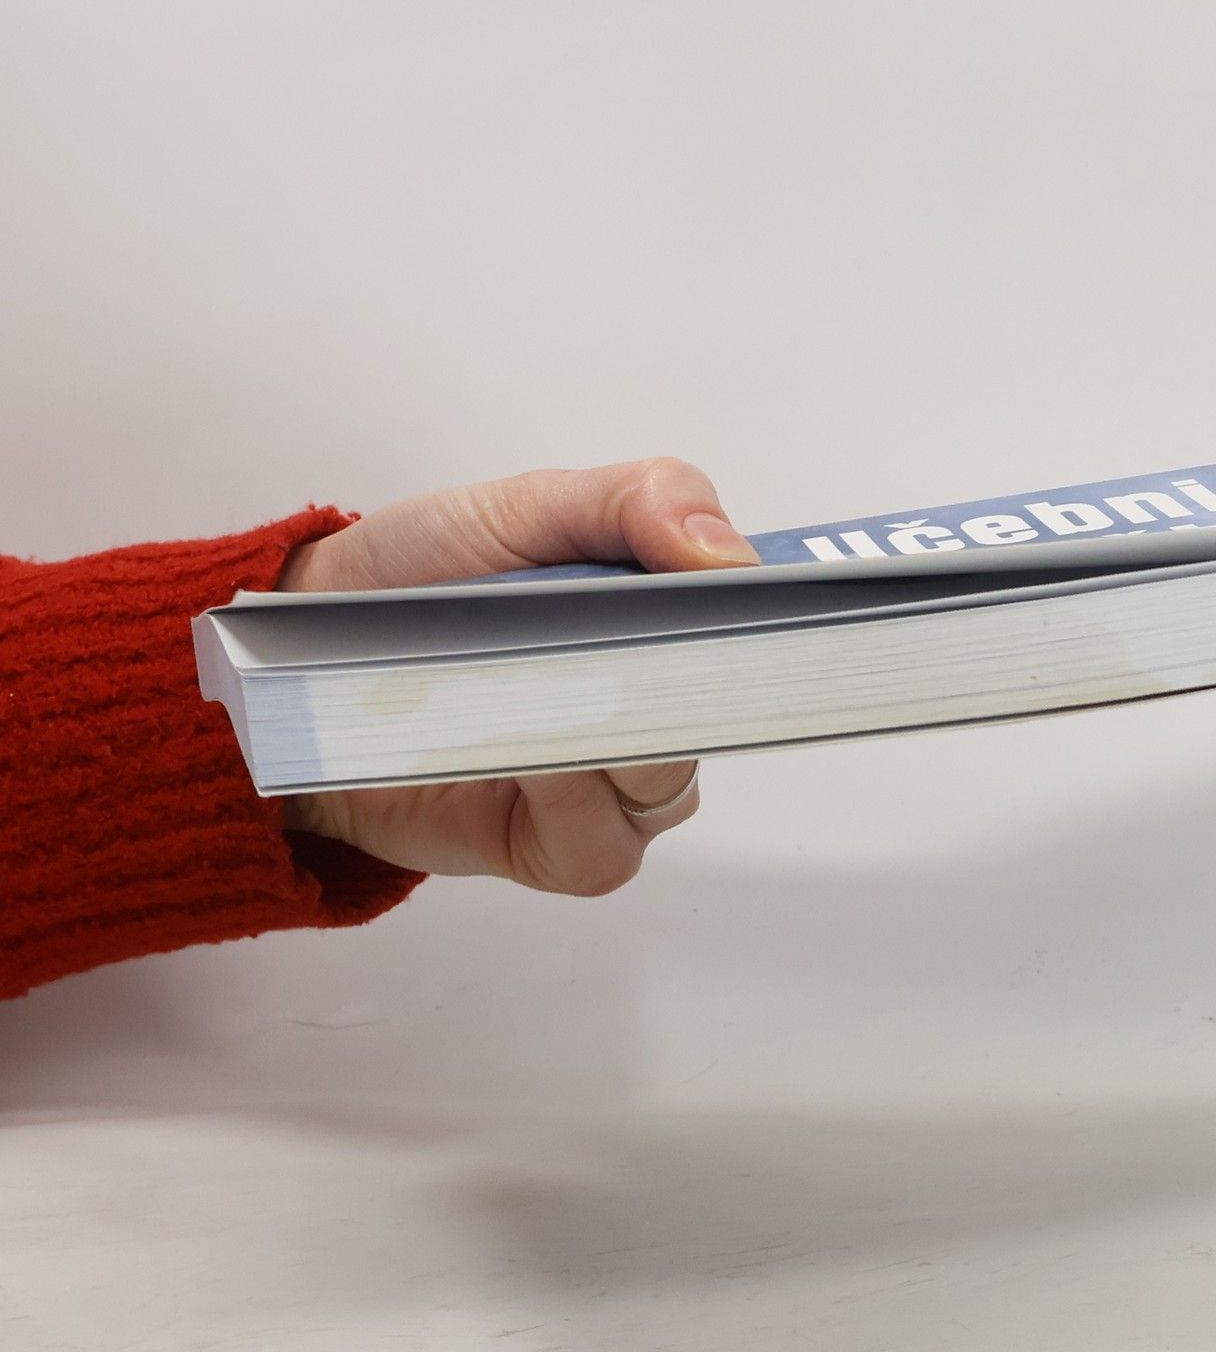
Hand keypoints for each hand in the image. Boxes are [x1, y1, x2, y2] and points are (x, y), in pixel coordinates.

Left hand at [277, 459, 758, 892]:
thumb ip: (634, 503)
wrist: (307, 667)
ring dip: (611, 736)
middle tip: (625, 641)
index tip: (742, 590)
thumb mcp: (524, 507)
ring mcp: (618, 785)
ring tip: (541, 693)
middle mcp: (660, 704)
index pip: (767, 621)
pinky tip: (518, 757)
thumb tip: (725, 552)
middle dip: (682, 675)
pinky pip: (605, 843)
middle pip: (726, 709)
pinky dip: (567, 802)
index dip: (773, 612)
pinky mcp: (564, 848)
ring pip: (670, 780)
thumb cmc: (420, 583)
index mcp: (673, 615)